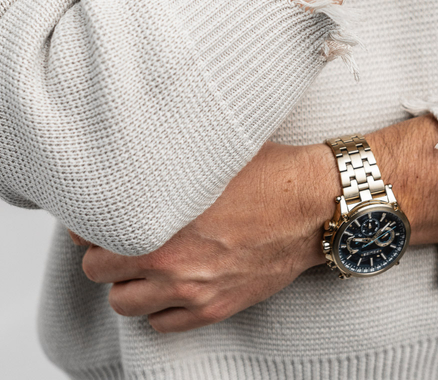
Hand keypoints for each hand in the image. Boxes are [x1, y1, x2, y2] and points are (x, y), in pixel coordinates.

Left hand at [78, 115, 437, 332]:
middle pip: (99, 272)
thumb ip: (167, 157)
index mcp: (163, 219)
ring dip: (126, 283)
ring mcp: (193, 290)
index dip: (91, 221)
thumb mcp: (212, 150)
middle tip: (117, 235)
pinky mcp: (216, 307)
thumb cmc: (270, 172)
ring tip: (140, 262)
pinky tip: (168, 285)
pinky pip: (162, 326)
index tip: (98, 212)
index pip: (92, 234)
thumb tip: (138, 141)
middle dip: (103, 252)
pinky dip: (157, 309)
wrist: (317, 203)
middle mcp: (171, 262)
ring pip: (124, 304)